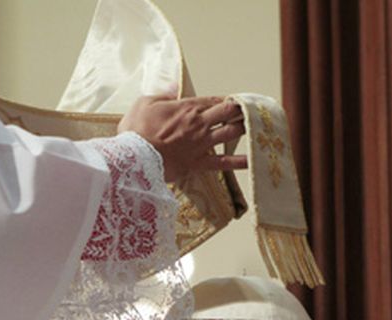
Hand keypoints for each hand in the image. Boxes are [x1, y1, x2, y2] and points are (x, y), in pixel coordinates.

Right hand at [119, 95, 246, 182]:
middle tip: (252, 110)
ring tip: (258, 127)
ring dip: (246, 128)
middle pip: (229, 113)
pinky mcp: (199, 162)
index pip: (215, 100)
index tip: (237, 100)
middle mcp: (199, 124)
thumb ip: (163, 94)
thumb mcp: (144, 103)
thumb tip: (173, 85)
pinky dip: (240, 161)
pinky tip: (254, 159)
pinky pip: (224, 162)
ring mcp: (201, 143)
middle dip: (242, 110)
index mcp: (187, 107)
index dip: (229, 99)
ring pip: (231, 132)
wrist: (133, 159)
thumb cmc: (135, 130)